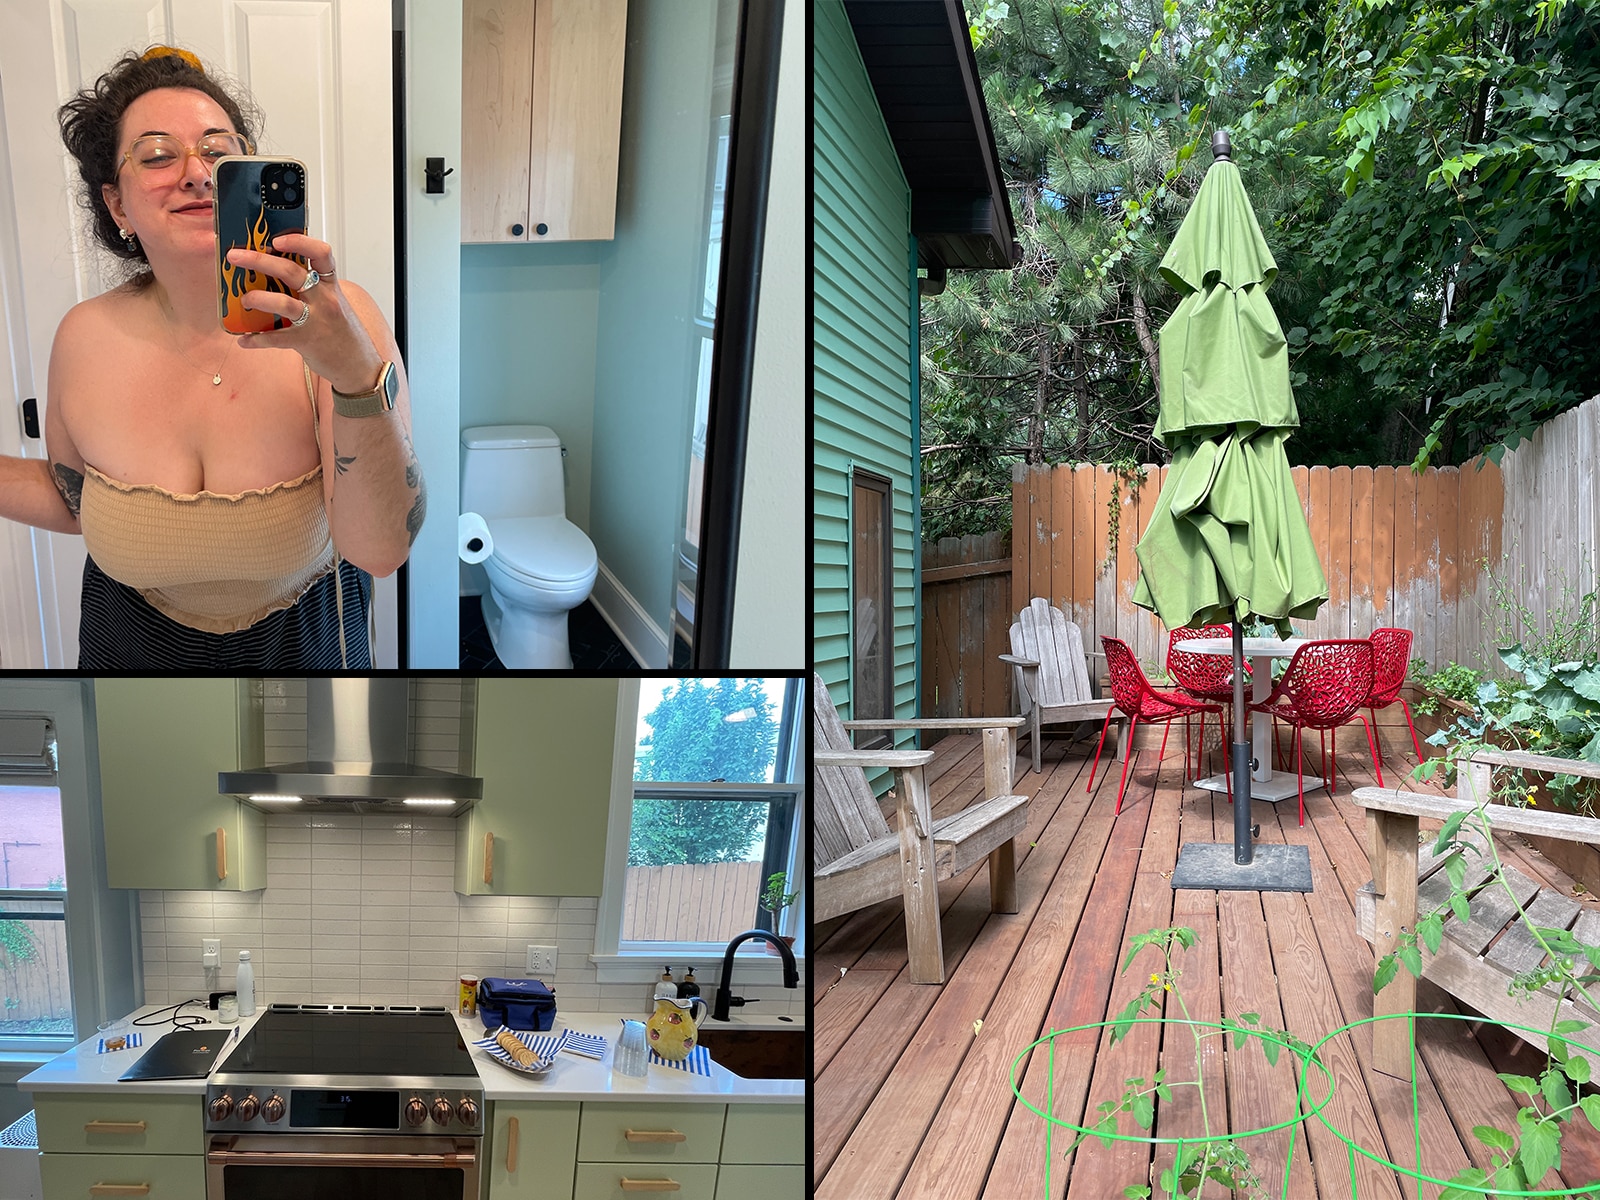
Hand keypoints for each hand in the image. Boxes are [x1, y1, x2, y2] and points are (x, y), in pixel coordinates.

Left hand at [225, 234, 383, 393]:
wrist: (359, 366)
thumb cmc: (343, 332)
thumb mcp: (335, 302)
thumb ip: (313, 287)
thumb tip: (275, 271)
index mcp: (331, 286)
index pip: (321, 254)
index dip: (298, 242)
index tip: (276, 240)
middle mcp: (325, 300)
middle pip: (291, 272)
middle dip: (259, 260)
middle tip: (235, 257)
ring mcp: (316, 321)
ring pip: (283, 302)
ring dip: (257, 298)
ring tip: (244, 299)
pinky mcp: (306, 342)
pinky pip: (276, 338)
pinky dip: (257, 339)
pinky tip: (245, 339)